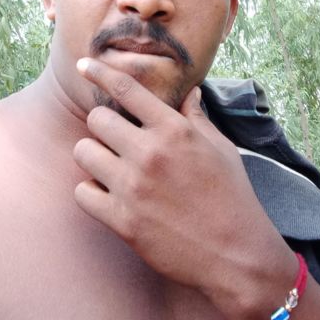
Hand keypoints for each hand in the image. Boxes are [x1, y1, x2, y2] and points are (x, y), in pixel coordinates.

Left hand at [72, 56, 293, 313]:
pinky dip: (91, 192)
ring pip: (84, 153)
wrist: (236, 255)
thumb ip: (196, 117)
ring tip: (110, 167)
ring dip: (94, 157)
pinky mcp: (122, 221)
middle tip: (115, 139)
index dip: (99, 71)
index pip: (125, 88)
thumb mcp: (220, 148)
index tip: (85, 64)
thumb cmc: (231, 196)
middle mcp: (150, 154)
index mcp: (174, 130)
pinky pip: (82, 193)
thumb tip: (190, 91)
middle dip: (102, 126)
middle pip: (96, 119)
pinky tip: (107, 194)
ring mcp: (133, 188)